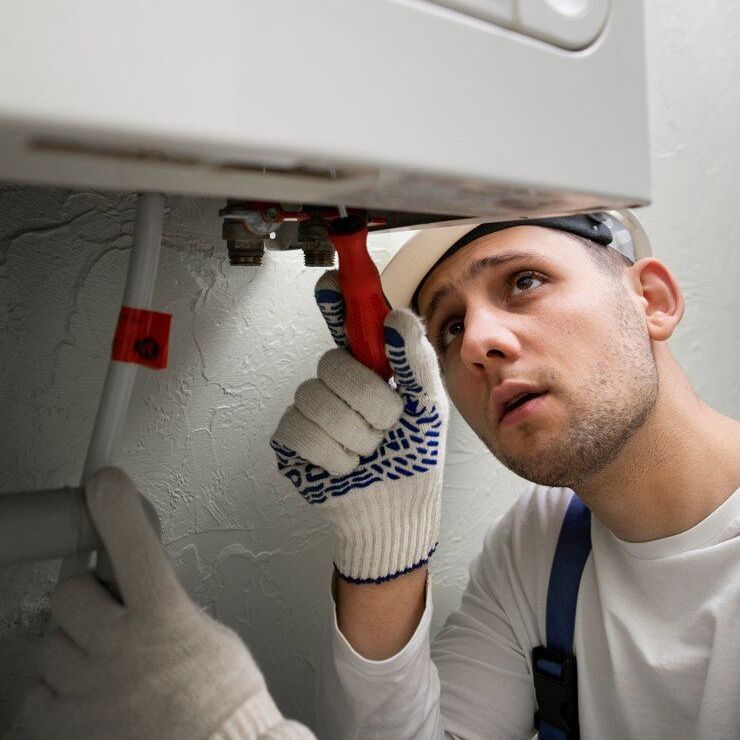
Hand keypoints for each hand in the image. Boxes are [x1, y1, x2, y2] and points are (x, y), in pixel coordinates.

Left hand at [17, 467, 314, 739]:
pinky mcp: (65, 727)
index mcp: (164, 616)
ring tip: (104, 667)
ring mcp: (88, 689)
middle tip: (105, 612)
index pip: (131, 541)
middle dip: (85, 598)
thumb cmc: (222, 700)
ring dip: (73, 649)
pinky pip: (36, 695)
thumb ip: (165, 603)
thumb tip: (139, 589)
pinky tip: (86, 698)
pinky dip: (56, 694)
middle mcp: (121, 647)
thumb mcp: (205, 631)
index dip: (115, 503)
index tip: (105, 482)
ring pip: (50, 644)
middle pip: (69, 593)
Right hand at [271, 270, 448, 582]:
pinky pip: (299, 429)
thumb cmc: (415, 457)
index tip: (333, 285)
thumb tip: (395, 318)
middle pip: (332, 363)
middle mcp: (335, 383)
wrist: (397, 512)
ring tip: (369, 450)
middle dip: (369, 400)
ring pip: (316, 398)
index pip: (343, 323)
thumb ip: (415, 361)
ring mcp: (309, 409)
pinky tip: (345, 466)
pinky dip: (333, 454)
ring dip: (355, 434)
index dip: (335, 301)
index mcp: (368, 367)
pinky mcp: (291, 440)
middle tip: (387, 424)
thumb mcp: (428, 405)